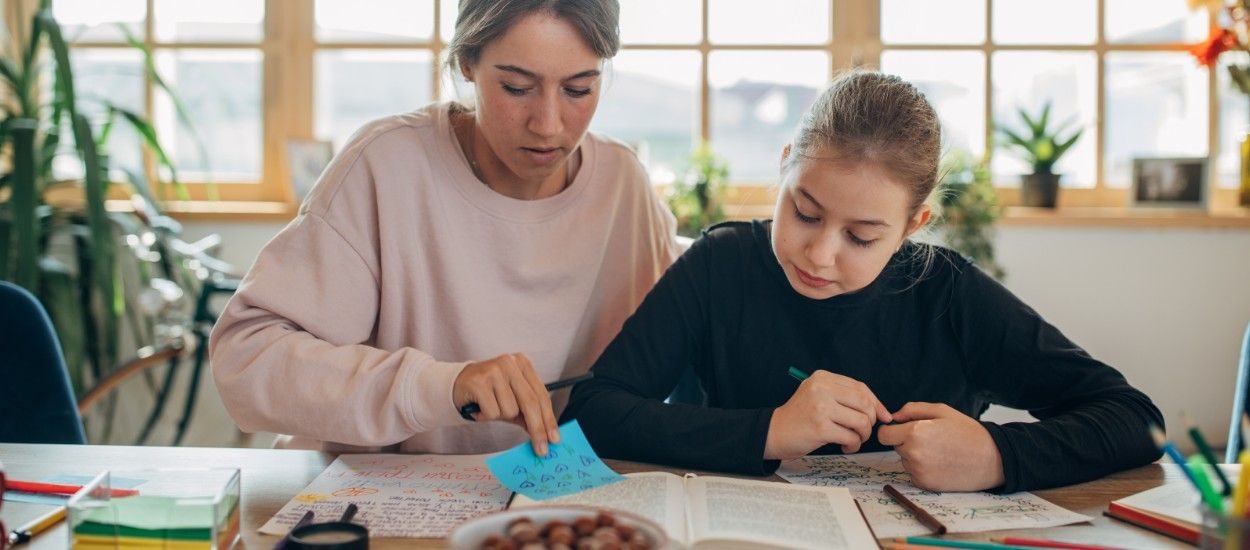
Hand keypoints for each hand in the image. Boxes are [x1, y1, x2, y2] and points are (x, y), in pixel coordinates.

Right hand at [452, 353, 558, 455]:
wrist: (457, 384)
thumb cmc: (489, 392)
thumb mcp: (512, 399)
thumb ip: (529, 413)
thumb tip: (546, 435)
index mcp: (523, 363)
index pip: (541, 395)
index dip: (549, 419)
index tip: (554, 439)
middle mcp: (510, 362)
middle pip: (530, 403)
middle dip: (537, 429)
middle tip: (541, 449)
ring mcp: (494, 370)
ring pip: (510, 410)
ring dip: (500, 416)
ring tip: (490, 407)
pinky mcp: (479, 382)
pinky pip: (493, 412)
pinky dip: (486, 416)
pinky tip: (480, 407)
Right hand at [764, 371, 891, 459]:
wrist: (773, 432)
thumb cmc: (800, 417)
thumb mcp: (818, 396)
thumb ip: (845, 397)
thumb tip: (882, 411)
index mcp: (822, 378)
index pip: (860, 388)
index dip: (876, 404)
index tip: (883, 416)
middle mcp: (821, 389)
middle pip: (864, 403)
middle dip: (870, 420)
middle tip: (862, 431)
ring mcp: (820, 407)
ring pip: (861, 421)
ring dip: (862, 435)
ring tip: (853, 440)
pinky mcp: (820, 428)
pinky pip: (851, 437)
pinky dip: (853, 445)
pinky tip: (845, 447)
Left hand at [877, 402, 1004, 491]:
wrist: (992, 458)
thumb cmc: (967, 432)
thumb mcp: (941, 411)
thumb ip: (912, 410)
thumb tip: (893, 417)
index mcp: (915, 433)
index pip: (883, 435)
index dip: (891, 431)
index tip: (901, 430)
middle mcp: (913, 454)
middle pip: (895, 447)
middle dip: (906, 441)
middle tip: (931, 439)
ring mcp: (919, 471)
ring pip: (905, 461)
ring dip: (915, 456)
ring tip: (940, 451)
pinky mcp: (926, 484)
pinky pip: (914, 474)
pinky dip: (923, 469)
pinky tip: (941, 463)